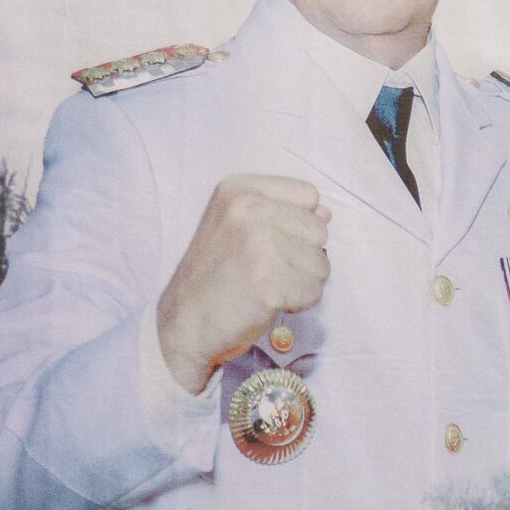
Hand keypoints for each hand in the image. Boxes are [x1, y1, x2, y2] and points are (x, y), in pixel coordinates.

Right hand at [155, 174, 331, 394]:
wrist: (183, 320)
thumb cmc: (218, 273)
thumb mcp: (239, 227)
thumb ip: (284, 213)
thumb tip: (326, 213)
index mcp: (240, 189)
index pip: (309, 195)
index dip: (298, 225)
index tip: (264, 241)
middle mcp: (247, 208)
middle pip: (320, 230)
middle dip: (302, 257)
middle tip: (263, 269)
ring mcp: (258, 243)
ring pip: (322, 264)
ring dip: (300, 282)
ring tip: (263, 285)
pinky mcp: (268, 280)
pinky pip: (313, 292)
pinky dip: (297, 303)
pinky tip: (266, 302)